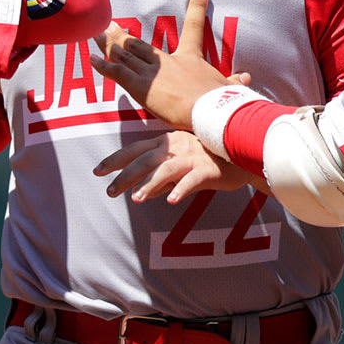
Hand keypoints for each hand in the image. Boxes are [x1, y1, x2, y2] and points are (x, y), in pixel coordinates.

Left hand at [92, 0, 235, 128]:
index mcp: (190, 58)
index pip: (194, 26)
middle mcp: (168, 61)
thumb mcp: (230, 89)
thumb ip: (234, 83)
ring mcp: (152, 72)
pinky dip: (104, 64)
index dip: (197, 6)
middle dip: (122, 35)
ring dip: (109, 45)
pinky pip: (118, 72)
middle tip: (108, 23)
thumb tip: (245, 78)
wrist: (208, 111)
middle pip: (141, 44)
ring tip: (96, 34)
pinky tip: (92, 58)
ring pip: (126, 54)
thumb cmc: (220, 102)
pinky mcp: (141, 86)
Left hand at [94, 131, 250, 203]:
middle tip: (109, 191)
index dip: (116, 159)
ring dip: (149, 184)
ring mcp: (193, 157)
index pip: (135, 149)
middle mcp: (177, 147)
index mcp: (168, 142)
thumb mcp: (183, 165)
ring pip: (166, 169)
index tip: (97, 171)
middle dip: (125, 175)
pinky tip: (172, 201)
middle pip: (145, 160)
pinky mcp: (209, 169)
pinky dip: (182, 189)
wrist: (245, 153)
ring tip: (136, 199)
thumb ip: (164, 177)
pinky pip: (193, 180)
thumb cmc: (212, 159)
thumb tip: (144, 192)